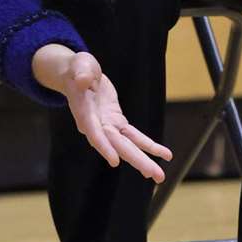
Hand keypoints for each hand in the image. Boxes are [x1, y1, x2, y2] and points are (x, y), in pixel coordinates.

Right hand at [32, 45, 172, 181]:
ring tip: (159, 176)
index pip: (94, 132)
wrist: (78, 75)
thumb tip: (83, 80)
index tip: (114, 161)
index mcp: (85, 113)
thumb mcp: (79, 65)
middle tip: (153, 174)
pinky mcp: (117, 123)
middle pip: (117, 146)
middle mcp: (96, 125)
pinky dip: (149, 146)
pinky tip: (164, 155)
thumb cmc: (77, 69)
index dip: (104, 146)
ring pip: (127, 146)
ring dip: (144, 161)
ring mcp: (108, 126)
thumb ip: (81, 73)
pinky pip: (134, 137)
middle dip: (136, 160)